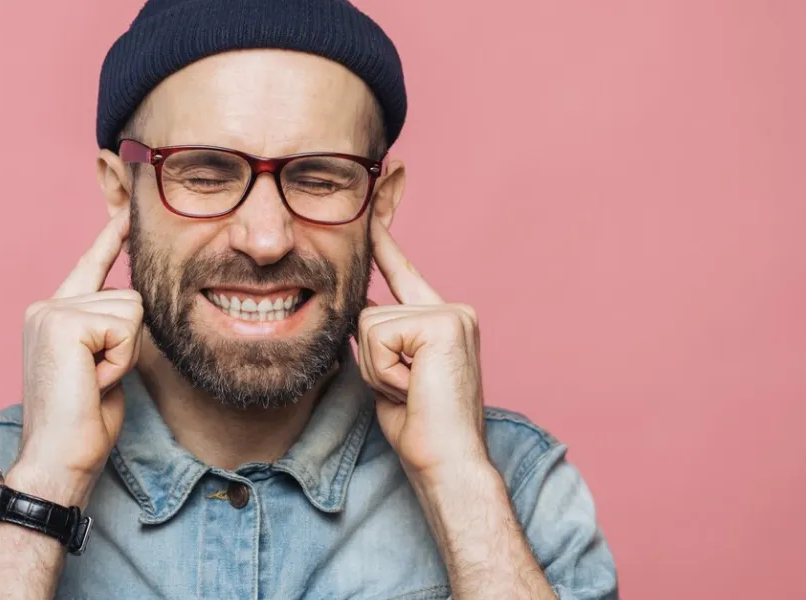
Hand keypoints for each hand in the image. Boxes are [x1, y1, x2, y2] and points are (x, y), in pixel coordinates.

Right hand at [12, 210, 143, 502]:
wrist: (56, 457)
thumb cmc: (82, 424)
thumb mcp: (101, 367)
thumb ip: (109, 333)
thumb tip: (134, 308)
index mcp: (51, 315)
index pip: (89, 266)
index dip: (110, 240)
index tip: (125, 212)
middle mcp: (46, 305)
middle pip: (128, 297)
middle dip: (127, 345)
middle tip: (96, 381)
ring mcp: (51, 310)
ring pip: (131, 310)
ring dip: (124, 355)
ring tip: (92, 382)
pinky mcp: (63, 321)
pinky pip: (125, 326)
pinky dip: (119, 361)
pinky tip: (92, 381)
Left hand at [357, 218, 486, 477]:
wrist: (447, 460)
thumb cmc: (418, 426)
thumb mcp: (388, 372)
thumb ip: (378, 337)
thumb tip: (355, 314)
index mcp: (439, 317)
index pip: (400, 265)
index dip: (384, 228)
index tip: (386, 178)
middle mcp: (451, 308)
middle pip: (368, 309)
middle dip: (371, 359)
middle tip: (406, 390)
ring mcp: (450, 313)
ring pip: (368, 323)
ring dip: (377, 367)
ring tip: (410, 390)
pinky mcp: (443, 323)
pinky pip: (378, 336)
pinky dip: (385, 371)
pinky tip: (414, 387)